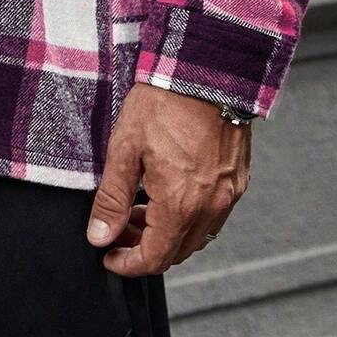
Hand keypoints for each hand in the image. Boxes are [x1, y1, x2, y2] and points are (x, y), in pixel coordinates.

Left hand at [86, 83, 249, 274]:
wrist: (205, 73)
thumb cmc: (163, 105)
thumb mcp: (124, 150)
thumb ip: (112, 199)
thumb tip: (99, 237)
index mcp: (180, 205)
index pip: (154, 258)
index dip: (127, 264)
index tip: (108, 256)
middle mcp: (210, 208)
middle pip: (176, 252)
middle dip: (144, 248)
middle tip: (119, 228)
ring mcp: (228, 195)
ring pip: (196, 236)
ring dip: (167, 234)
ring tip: (140, 208)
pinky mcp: (237, 180)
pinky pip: (213, 215)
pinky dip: (188, 216)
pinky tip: (167, 193)